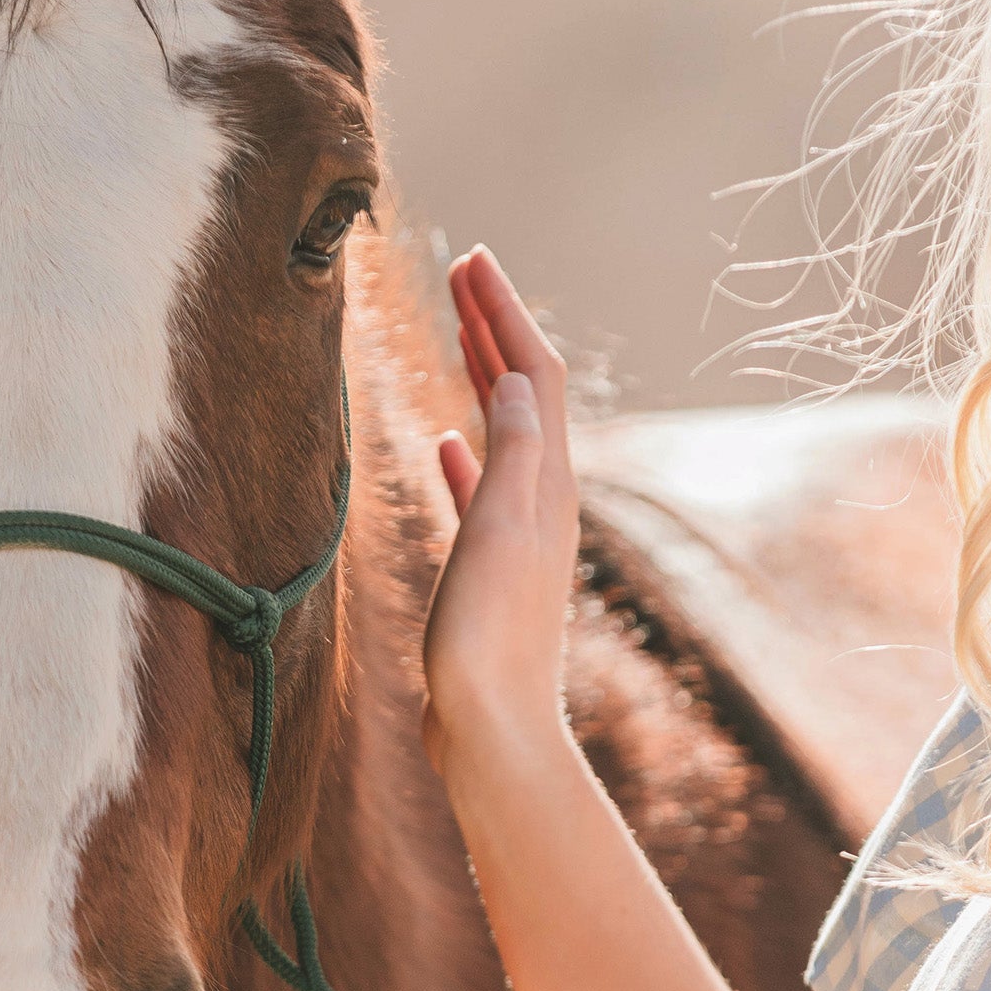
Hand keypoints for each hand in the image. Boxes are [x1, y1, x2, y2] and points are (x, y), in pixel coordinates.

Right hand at [422, 249, 579, 783]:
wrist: (492, 731)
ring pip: (506, 433)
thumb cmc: (488, 641)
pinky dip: (467, 453)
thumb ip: (512, 455)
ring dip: (484, 377)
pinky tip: (443, 443)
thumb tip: (517, 376)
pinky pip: (484, 490)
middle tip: (462, 273)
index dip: (504, 312)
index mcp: (547, 485)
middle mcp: (544, 502)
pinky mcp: (492, 569)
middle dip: (495, 327)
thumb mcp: (500, 533)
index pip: (533, 374)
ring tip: (458, 334)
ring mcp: (520, 534)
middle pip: (526, 392)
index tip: (472, 258)